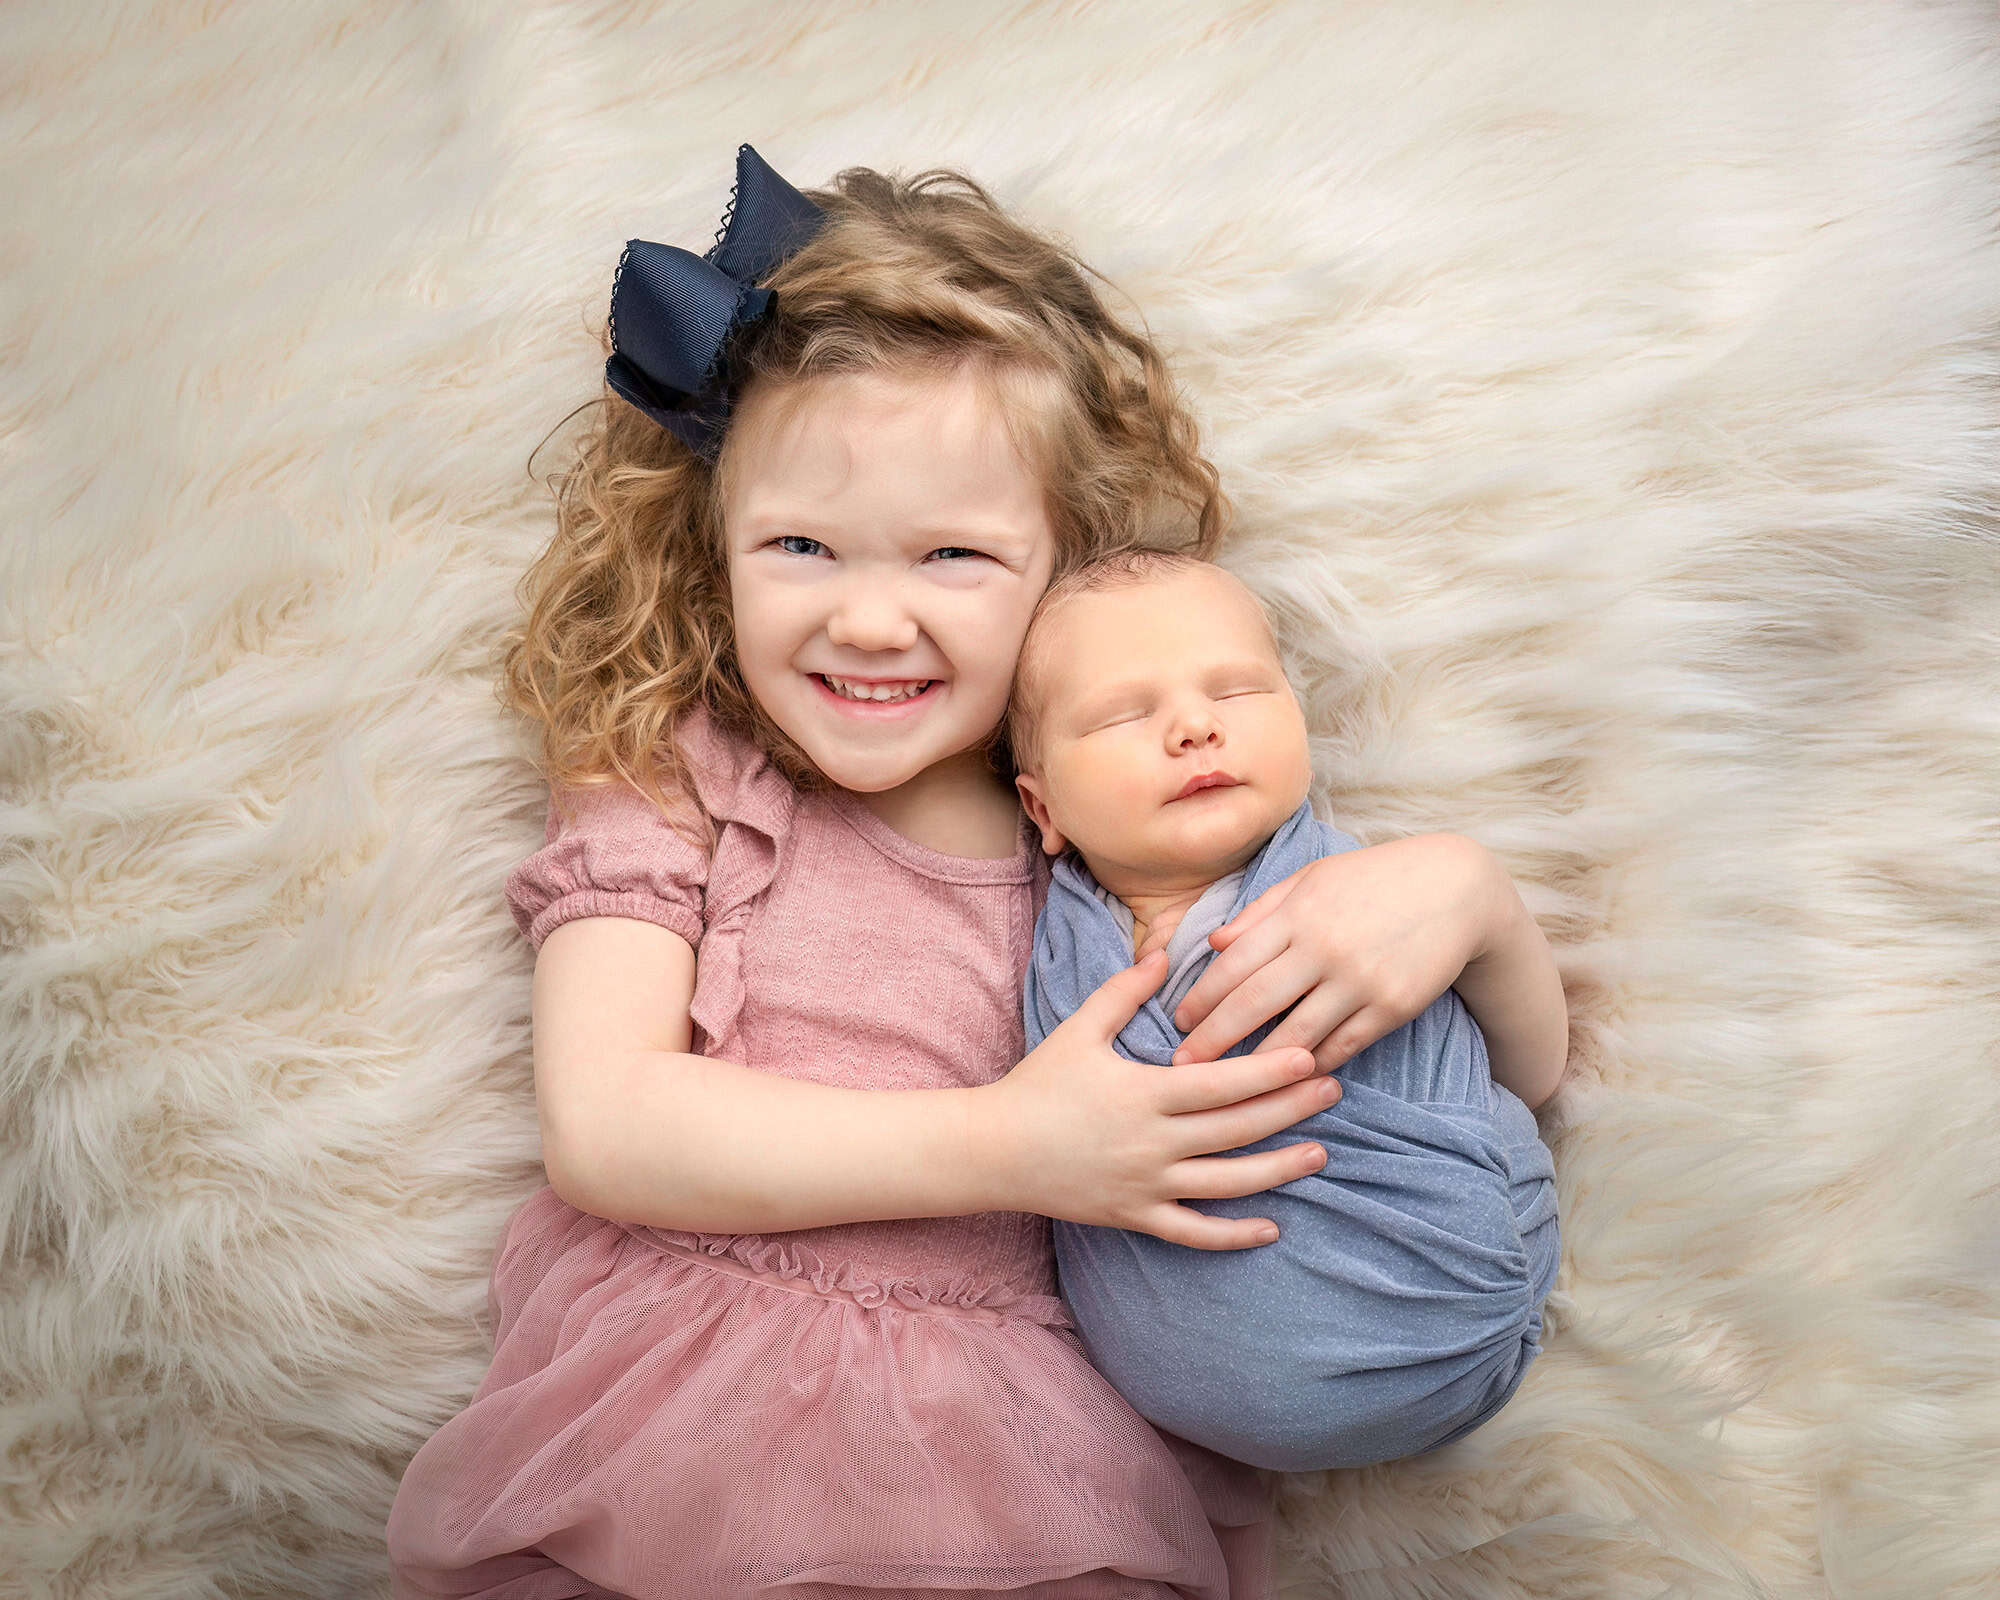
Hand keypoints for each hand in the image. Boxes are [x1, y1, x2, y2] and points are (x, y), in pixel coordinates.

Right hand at [985, 948, 1341, 1250]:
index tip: (1309, 1057)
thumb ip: (1124, 991)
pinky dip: (1233, 1235)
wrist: (993, 1150)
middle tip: (1333, 1091)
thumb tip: (1166, 952)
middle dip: (1289, 1110)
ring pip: (1227, 1183)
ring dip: (1278, 1169)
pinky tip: (1271, 1228)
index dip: (1270, 1072)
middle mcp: (1152, 1143)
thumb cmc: (1037, 1083)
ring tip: (1320, 1153)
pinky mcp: (1135, 1216)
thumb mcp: (1078, 1029)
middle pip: (1236, 1129)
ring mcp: (1146, 1185)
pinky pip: (1193, 1233)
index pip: (1221, 1083)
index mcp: (1143, 1093)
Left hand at [1171, 832, 1498, 1072]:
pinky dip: (1313, 1065)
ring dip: (1257, 1065)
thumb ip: (1261, 912)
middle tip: (1183, 1066)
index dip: (1201, 997)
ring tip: (1229, 1084)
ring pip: (1295, 1035)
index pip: (1233, 963)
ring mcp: (1359, 980)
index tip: (1177, 1023)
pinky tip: (1290, 1080)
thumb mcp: (1311, 880)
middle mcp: (1323, 948)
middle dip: (1212, 1039)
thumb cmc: (1371, 880)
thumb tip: (1213, 943)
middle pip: (1253, 1003)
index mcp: (1297, 914)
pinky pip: (1342, 1045)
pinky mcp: (1391, 1006)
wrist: (1454, 887)